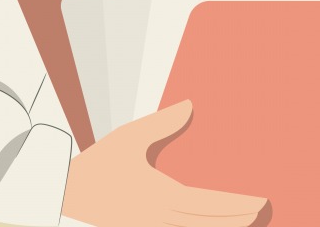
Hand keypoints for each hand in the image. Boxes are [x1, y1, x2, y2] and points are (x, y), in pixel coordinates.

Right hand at [61, 100, 269, 226]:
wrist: (58, 194)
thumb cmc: (94, 167)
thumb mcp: (127, 139)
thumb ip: (162, 123)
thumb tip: (190, 105)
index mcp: (160, 197)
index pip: (208, 205)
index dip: (236, 207)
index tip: (259, 203)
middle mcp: (157, 218)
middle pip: (205, 223)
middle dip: (235, 221)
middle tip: (262, 214)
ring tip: (244, 223)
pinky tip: (204, 224)